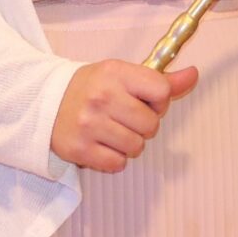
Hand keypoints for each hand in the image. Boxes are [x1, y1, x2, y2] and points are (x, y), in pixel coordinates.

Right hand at [52, 61, 198, 173]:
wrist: (43, 103)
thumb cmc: (90, 88)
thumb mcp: (122, 75)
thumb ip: (160, 80)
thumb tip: (193, 75)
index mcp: (115, 72)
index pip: (161, 91)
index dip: (158, 101)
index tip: (144, 101)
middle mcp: (102, 97)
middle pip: (151, 125)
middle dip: (143, 125)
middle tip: (123, 117)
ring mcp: (89, 124)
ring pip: (136, 147)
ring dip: (129, 144)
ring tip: (111, 131)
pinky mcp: (79, 149)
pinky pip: (117, 164)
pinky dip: (113, 159)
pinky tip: (101, 144)